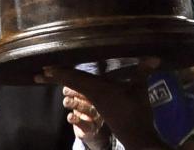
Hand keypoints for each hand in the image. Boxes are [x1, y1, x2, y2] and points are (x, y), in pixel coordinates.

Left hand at [36, 65, 169, 149]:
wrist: (137, 136)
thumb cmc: (136, 112)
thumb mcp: (139, 90)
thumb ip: (143, 72)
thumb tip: (155, 57)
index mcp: (98, 89)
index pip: (75, 78)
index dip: (60, 72)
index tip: (45, 68)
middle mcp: (93, 95)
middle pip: (70, 83)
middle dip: (55, 77)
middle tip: (38, 73)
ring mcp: (94, 102)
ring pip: (74, 88)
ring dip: (63, 81)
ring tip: (49, 75)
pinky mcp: (99, 106)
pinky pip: (81, 93)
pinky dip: (73, 86)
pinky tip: (72, 85)